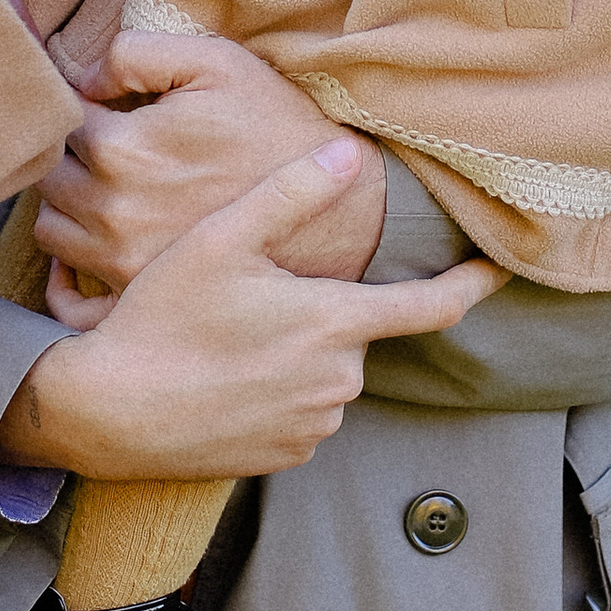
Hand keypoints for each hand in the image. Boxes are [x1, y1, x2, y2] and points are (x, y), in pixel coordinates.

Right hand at [0, 139, 498, 483]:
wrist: (109, 413)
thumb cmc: (161, 319)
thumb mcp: (219, 239)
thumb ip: (289, 193)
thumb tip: (350, 154)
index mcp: (334, 325)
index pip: (431, 307)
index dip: (472, 286)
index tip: (501, 270)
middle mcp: (338, 382)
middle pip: (357, 332)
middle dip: (324, 310)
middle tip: (254, 296)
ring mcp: (314, 426)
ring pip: (328, 372)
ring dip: (299, 351)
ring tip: (229, 337)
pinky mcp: (286, 457)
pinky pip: (303, 412)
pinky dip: (279, 389)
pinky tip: (227, 375)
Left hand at [36, 32, 384, 307]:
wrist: (334, 206)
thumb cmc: (274, 125)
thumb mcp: (217, 62)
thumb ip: (138, 52)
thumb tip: (86, 74)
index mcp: (123, 149)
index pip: (62, 121)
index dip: (82, 107)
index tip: (108, 106)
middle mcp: (111, 209)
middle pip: (49, 175)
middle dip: (69, 155)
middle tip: (105, 146)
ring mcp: (120, 261)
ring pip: (52, 228)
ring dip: (68, 206)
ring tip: (105, 190)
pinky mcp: (138, 299)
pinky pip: (69, 297)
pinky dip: (66, 277)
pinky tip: (89, 251)